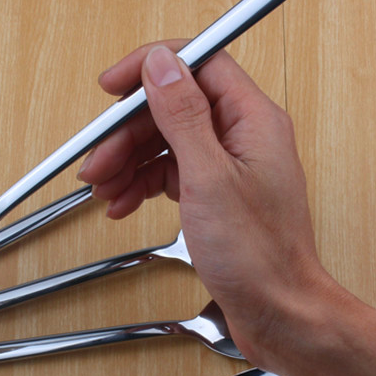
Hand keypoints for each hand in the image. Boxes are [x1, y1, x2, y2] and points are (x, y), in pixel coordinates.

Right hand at [78, 42, 327, 364]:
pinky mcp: (215, 192)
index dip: (150, 68)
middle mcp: (241, 135)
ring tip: (103, 189)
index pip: (197, 63)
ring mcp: (228, 165)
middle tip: (96, 162)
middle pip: (172, 108)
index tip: (112, 86)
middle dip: (128, 133)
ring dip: (128, 162)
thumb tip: (161, 63)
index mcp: (252, 119)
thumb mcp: (209, 178)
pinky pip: (169, 172)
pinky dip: (142, 184)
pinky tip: (122, 203)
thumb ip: (183, 115)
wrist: (278, 312)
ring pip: (165, 142)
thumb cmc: (258, 256)